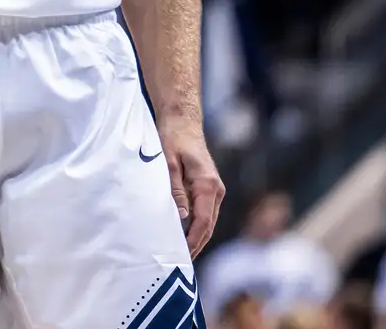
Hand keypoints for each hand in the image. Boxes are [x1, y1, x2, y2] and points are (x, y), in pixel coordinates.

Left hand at [159, 117, 224, 255]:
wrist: (182, 121)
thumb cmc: (173, 139)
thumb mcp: (169, 163)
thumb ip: (175, 189)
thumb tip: (182, 217)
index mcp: (208, 185)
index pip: (203, 222)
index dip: (193, 241)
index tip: (182, 256)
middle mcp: (216, 190)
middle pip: (208, 226)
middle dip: (196, 245)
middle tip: (180, 264)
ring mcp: (215, 189)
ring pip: (208, 221)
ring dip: (197, 237)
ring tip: (181, 255)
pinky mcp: (208, 188)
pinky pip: (205, 213)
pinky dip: (197, 226)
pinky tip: (184, 235)